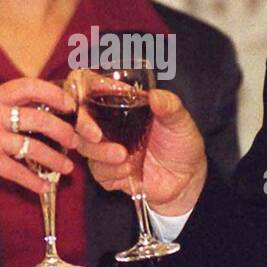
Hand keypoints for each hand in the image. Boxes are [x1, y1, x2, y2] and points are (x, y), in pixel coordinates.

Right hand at [0, 78, 77, 194]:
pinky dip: (35, 182)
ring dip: (55, 159)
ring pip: (33, 147)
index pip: (28, 86)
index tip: (69, 104)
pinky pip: (19, 172)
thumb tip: (33, 112)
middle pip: (38, 117)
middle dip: (62, 130)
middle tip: (75, 140)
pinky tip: (45, 187)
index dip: (53, 93)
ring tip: (67, 168)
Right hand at [73, 82, 207, 215]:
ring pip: (85, 147)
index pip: (91, 88)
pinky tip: (128, 170)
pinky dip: (110, 172)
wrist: (187, 180)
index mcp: (122, 105)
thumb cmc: (182, 143)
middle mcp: (109, 125)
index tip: (93, 92)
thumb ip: (169, 106)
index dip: (85, 86)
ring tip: (122, 156)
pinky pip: (97, 171)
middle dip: (84, 126)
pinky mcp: (108, 173)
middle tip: (96, 134)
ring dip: (100, 152)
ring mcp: (107, 149)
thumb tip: (154, 96)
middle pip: (79, 120)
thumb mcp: (180, 121)